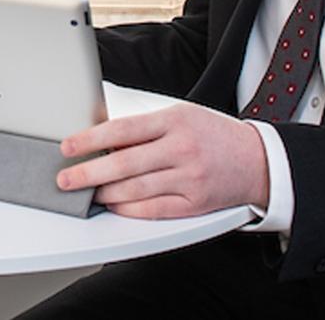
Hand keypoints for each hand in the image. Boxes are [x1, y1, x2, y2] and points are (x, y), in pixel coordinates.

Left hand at [54, 103, 269, 219]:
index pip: (123, 129)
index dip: (90, 139)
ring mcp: (189, 178)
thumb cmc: (213, 135)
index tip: (68, 146)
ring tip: (87, 192)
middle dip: (88, 172)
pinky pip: (152, 209)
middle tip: (66, 178)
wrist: (258, 161)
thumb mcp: (182, 115)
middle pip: (124, 163)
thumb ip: (145, 125)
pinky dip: (128, 209)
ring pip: (135, 189)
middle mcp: (182, 148)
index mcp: (175, 120)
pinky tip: (114, 205)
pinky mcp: (195, 204)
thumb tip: (101, 133)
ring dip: (104, 193)